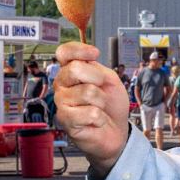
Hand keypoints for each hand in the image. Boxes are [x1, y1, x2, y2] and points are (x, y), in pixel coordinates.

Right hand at [54, 42, 130, 175]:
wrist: (116, 130)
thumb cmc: (111, 104)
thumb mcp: (109, 80)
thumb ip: (96, 68)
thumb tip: (86, 60)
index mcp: (71, 72)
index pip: (64, 52)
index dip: (78, 49)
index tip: (94, 53)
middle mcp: (62, 85)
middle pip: (74, 69)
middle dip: (97, 78)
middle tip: (102, 90)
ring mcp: (62, 103)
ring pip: (86, 92)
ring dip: (101, 101)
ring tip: (99, 108)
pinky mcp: (65, 121)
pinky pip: (89, 113)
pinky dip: (100, 117)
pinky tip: (96, 121)